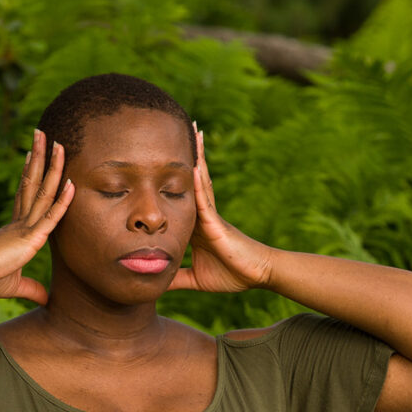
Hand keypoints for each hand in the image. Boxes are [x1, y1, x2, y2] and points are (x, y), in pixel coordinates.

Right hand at [0, 131, 74, 305]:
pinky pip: (50, 216)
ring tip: (58, 142)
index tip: (32, 155)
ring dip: (52, 166)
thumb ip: (31, 289)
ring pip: (43, 191)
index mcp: (14, 228)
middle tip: (44, 134)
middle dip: (40, 157)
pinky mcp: (30, 238)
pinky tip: (72, 183)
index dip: (30, 174)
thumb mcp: (13, 286)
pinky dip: (63, 200)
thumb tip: (47, 301)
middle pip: (34, 183)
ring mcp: (25, 226)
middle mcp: (20, 221)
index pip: (26, 196)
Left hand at [167, 125, 279, 292]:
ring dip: (196, 156)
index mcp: (194, 223)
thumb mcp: (195, 277)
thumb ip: (177, 278)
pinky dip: (200, 182)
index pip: (176, 195)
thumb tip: (156, 283)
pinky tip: (195, 164)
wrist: (258, 276)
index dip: (166, 176)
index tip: (153, 158)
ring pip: (199, 180)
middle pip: (188, 178)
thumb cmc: (231, 274)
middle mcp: (200, 213)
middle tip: (171, 128)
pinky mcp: (217, 222)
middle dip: (183, 155)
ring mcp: (209, 214)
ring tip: (192, 130)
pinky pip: (206, 199)